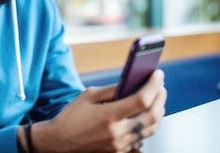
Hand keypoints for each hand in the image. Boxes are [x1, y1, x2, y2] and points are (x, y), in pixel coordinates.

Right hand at [31, 69, 166, 152]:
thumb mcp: (88, 96)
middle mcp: (117, 133)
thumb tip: (131, 84)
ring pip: (151, 129)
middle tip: (161, 86)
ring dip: (158, 112)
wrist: (58, 143)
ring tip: (157, 99)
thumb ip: (112, 90)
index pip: (142, 99)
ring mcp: (120, 145)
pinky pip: (142, 138)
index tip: (158, 74)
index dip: (153, 85)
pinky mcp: (120, 152)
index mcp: (109, 116)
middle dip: (161, 98)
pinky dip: (148, 125)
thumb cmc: (70, 118)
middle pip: (152, 116)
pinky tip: (146, 115)